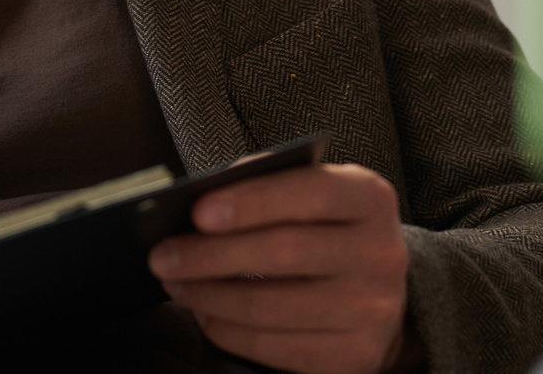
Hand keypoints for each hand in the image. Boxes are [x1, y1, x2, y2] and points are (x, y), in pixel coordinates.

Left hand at [148, 162, 409, 373]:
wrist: (378, 293)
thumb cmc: (323, 230)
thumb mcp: (310, 195)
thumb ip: (265, 186)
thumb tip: (197, 203)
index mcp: (371, 199)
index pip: (311, 192)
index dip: (252, 202)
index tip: (197, 211)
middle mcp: (381, 254)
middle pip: (286, 252)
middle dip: (212, 255)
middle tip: (162, 256)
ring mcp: (373, 311)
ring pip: (273, 306)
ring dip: (210, 297)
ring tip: (175, 284)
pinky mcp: (355, 356)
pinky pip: (276, 348)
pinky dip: (229, 332)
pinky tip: (204, 313)